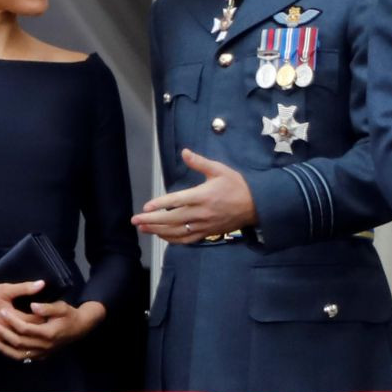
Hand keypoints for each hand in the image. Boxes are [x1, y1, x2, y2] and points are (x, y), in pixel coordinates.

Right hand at [0, 280, 47, 360]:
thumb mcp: (4, 289)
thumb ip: (24, 288)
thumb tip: (43, 284)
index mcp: (11, 318)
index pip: (33, 322)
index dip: (45, 319)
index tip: (56, 317)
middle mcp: (5, 332)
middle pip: (28, 335)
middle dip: (40, 331)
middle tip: (53, 327)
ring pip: (18, 345)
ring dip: (30, 341)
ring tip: (42, 336)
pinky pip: (7, 349)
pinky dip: (18, 348)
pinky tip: (27, 346)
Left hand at [0, 300, 106, 361]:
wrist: (80, 328)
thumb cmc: (70, 315)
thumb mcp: (62, 307)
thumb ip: (47, 307)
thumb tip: (32, 306)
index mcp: (48, 333)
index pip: (25, 328)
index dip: (12, 320)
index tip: (2, 311)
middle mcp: (44, 346)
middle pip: (18, 342)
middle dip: (3, 333)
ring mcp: (42, 353)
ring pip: (18, 353)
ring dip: (3, 347)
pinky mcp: (40, 356)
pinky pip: (22, 358)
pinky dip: (10, 354)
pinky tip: (2, 348)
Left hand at [132, 148, 256, 242]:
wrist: (256, 206)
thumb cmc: (237, 186)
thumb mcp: (220, 170)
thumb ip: (200, 162)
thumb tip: (184, 152)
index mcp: (203, 196)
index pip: (177, 201)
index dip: (160, 204)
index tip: (146, 206)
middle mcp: (201, 213)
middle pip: (172, 219)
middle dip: (151, 220)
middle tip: (135, 220)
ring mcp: (204, 225)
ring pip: (177, 231)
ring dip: (158, 231)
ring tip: (143, 228)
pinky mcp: (207, 233)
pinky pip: (187, 239)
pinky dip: (172, 239)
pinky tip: (161, 236)